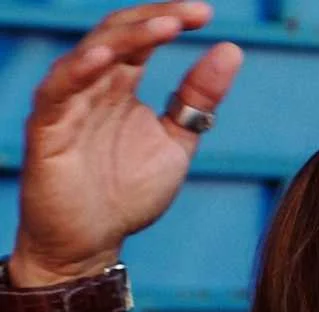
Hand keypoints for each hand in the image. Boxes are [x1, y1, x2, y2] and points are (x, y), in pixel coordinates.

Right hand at [12, 1, 242, 285]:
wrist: (93, 242)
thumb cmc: (127, 193)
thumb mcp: (176, 141)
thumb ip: (198, 99)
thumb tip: (232, 50)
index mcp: (121, 84)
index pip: (144, 36)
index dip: (172, 18)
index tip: (208, 14)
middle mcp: (92, 85)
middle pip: (119, 33)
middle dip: (157, 18)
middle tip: (195, 13)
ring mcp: (67, 103)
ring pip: (91, 53)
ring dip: (128, 37)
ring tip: (165, 27)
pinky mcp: (47, 129)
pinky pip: (59, 91)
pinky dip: (81, 70)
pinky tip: (107, 58)